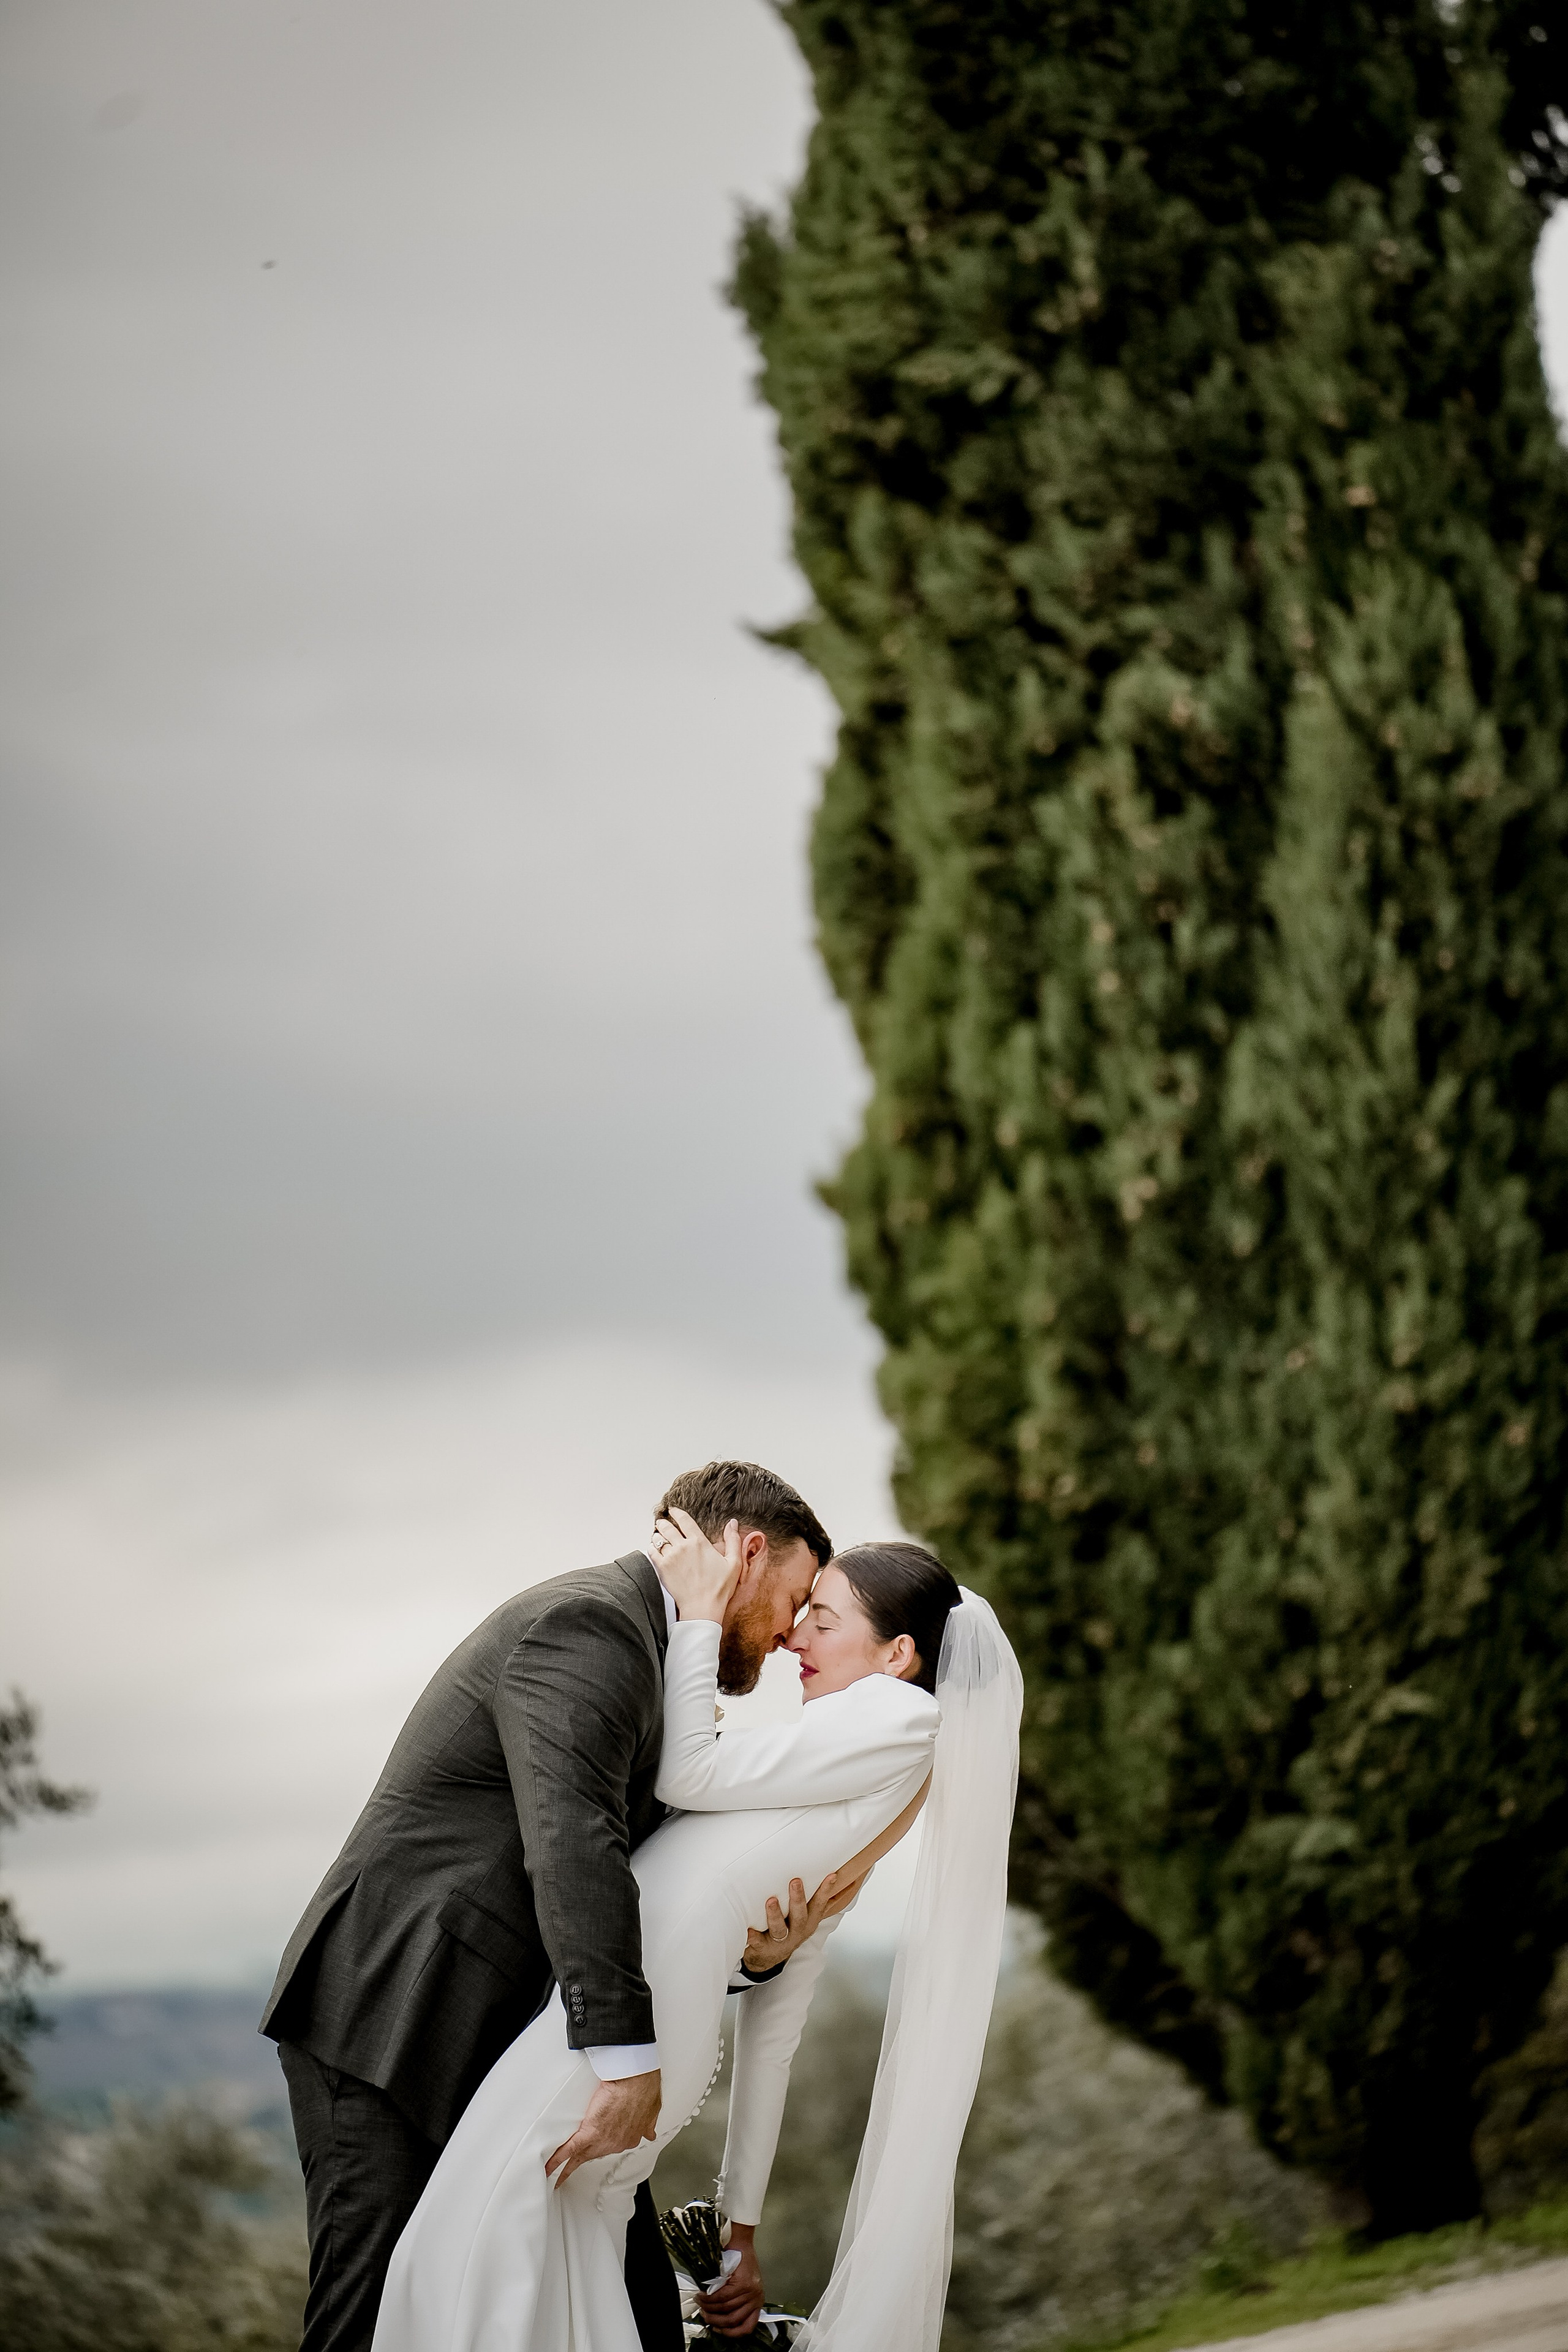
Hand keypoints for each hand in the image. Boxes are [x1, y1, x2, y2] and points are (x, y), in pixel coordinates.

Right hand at [544, 2070, 659, 2186]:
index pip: (612, 2146)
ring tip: (557, 2173)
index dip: (603, 2149)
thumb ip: (648, 2124)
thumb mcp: (651, 2110)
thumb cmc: (644, 2089)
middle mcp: (615, 2143)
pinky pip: (570, 2150)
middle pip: (595, 2155)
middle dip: (583, 2161)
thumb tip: (649, 2133)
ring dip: (569, 2165)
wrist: (635, 2081)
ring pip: (581, 2156)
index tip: (598, 2152)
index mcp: (629, 2137)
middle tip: (571, 2169)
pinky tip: (549, 2168)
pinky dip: (558, 2160)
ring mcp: (602, 2140)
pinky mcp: (589, 2132)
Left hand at [652, 1509, 742, 1624]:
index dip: (677, 1512)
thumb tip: (732, 1523)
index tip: (673, 1510)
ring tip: (657, 1534)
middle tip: (661, 1521)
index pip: (685, 1520)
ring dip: (657, 1535)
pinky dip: (651, 1548)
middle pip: (668, 1527)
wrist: (703, 1607)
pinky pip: (652, 1552)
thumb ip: (733, 1540)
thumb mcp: (734, 1563)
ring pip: (658, 1539)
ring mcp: (671, 1557)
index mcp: (699, 1542)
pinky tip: (653, 1548)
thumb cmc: (719, 1588)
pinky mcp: (662, 1569)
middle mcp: (683, 1546)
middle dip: (663, 1522)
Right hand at [697, 2226, 763, 2336]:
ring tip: (700, 2303)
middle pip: (732, 2319)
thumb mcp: (742, 2287)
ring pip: (726, 2308)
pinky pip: (722, 2297)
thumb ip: (734, 2302)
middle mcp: (756, 2299)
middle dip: (715, 2319)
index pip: (747, 2327)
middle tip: (703, 2314)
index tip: (717, 2329)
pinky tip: (703, 2296)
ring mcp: (751, 2292)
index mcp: (757, 2302)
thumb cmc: (739, 2263)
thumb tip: (716, 2316)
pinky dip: (710, 2298)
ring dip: (709, 2308)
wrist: (740, 2242)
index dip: (730, 2332)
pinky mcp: (743, 2284)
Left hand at [741, 1867, 865, 1972]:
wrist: (768, 1957)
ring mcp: (779, 1941)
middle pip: (800, 1917)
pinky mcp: (761, 1947)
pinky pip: (756, 1942)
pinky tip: (747, 1930)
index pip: (819, 1905)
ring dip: (776, 1915)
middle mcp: (796, 1932)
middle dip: (798, 1899)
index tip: (831, 1875)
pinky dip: (752, 1937)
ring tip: (771, 1900)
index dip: (826, 1891)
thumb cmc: (788, 1928)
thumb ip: (817, 1899)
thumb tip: (839, 1875)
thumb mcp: (805, 1917)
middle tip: (795, 1881)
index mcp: (808, 1922)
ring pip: (779, 1930)